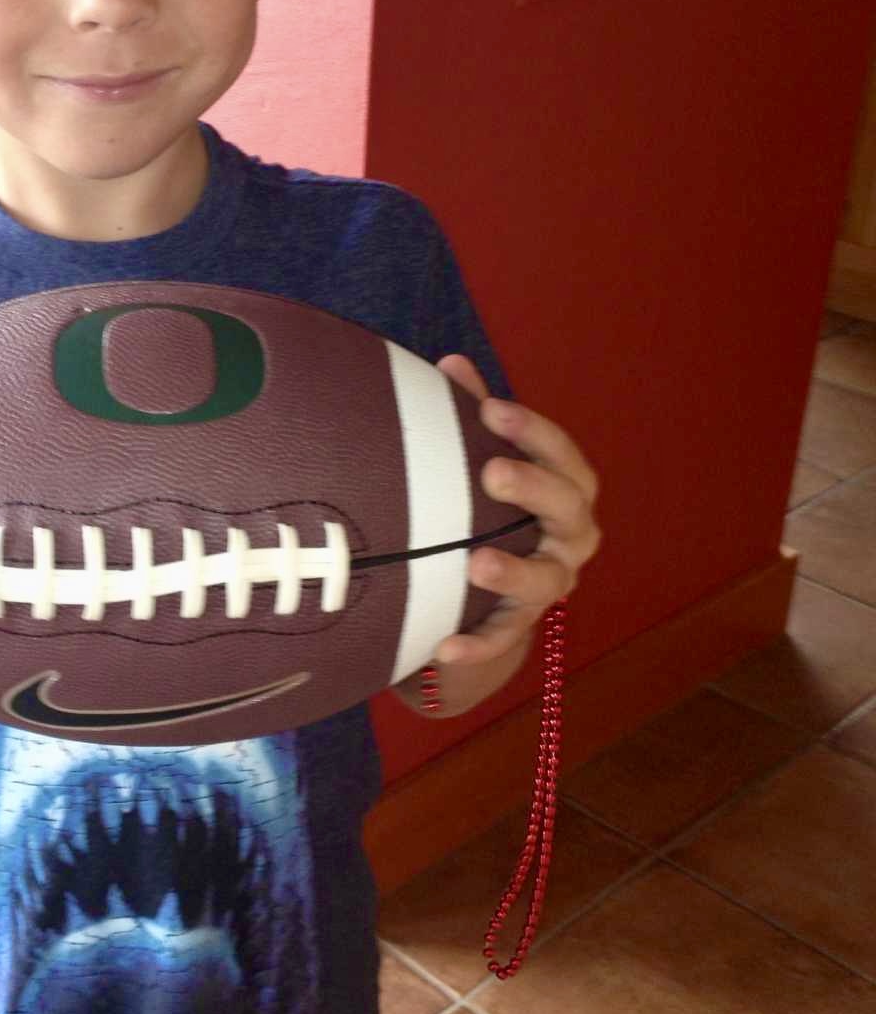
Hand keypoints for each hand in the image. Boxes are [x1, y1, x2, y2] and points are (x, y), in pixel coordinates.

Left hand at [431, 354, 600, 670]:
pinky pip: (501, 640)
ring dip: (513, 571)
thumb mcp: (482, 460)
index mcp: (566, 489)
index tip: (491, 408)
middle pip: (568, 509)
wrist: (483, 590)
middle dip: (533, 488)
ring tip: (476, 564)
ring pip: (546, 580)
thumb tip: (452, 364)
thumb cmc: (487, 506)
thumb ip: (472, 415)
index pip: (563, 455)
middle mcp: (571, 537)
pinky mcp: (517, 627)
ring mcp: (550, 585)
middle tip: (492, 472)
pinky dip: (475, 646)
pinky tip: (442, 648)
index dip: (532, 430)